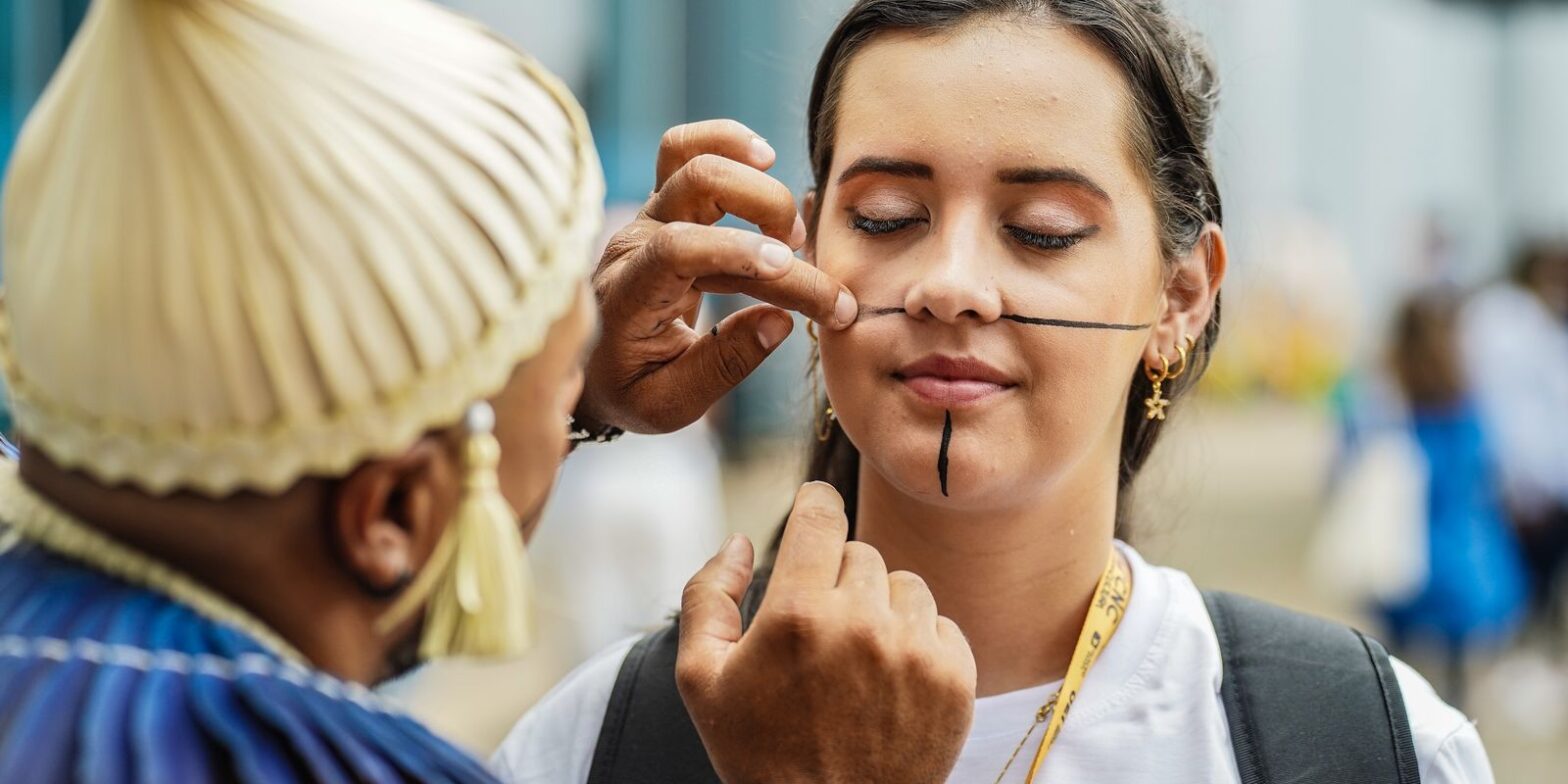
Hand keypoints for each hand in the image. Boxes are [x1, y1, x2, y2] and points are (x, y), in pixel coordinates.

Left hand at [578, 119, 858, 433]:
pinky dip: (728, 142)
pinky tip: (764, 161)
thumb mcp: (671, 403)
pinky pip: (684, 149)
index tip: (788, 268)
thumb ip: (724, 364)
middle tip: (801, 264)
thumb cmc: (630, 388)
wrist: (593, 368)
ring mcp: (645, 218)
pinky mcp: (661, 207)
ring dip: (757, 182)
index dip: (736, 249)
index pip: (678, 248)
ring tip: (791, 232)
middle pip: (696, 183)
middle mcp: (633, 243)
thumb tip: (782, 321)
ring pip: (692, 157)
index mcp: (629, 295)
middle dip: (767, 211)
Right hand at [676, 483, 976, 783]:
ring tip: (856, 660)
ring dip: (882, 609)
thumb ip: (708, 595)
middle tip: (820, 633)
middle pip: (860, 554)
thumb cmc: (759, 754)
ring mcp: (914, 651)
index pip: (822, 514)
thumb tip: (740, 540)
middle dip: (839, 581)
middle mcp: (862, 624)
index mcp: (797, 614)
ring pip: (904, 585)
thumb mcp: (701, 679)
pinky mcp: (954, 679)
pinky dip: (918, 643)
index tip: (817, 507)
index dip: (817, 503)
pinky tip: (890, 681)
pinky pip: (940, 624)